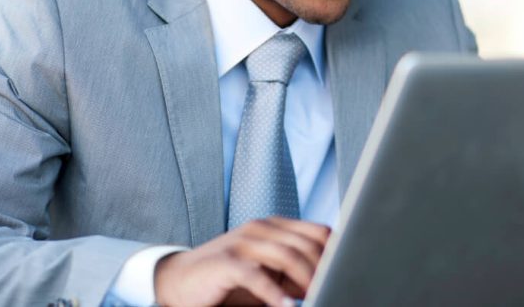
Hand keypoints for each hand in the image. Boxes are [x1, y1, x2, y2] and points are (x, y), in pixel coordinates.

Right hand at [154, 217, 330, 306]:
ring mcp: (241, 242)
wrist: (178, 283)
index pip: (317, 232)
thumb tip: (331, 280)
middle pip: (306, 244)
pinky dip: (275, 293)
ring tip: (318, 295)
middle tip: (334, 288)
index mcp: (274, 227)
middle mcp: (259, 228)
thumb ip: (294, 273)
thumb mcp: (268, 274)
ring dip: (307, 280)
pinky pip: (256, 275)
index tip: (346, 275)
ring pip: (287, 255)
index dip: (335, 254)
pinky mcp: (224, 262)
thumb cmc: (228, 282)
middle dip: (324, 269)